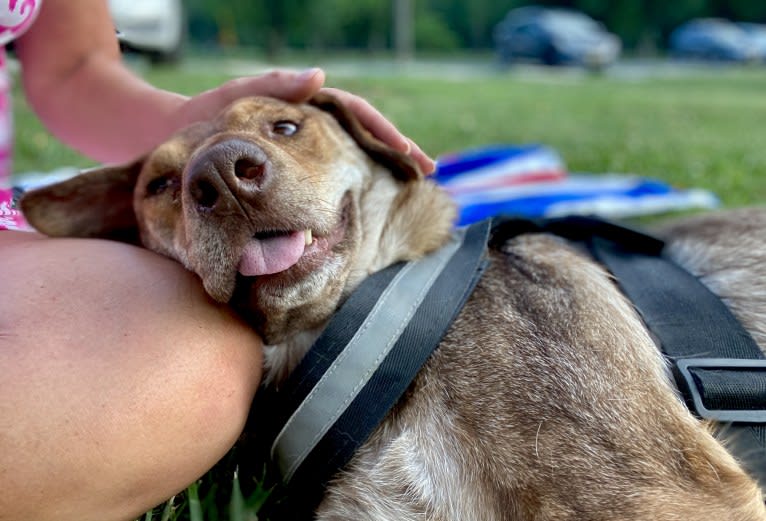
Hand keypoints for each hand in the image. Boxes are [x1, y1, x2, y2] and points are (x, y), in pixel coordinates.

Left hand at [175, 68, 434, 173]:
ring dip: (382, 165)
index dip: (387, 132)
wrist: (166, 138)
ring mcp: (300, 147)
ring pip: (352, 152)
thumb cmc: (199, 117)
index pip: (357, 113)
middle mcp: (306, 124)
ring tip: (410, 182)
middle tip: (427, 169)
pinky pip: (330, 173)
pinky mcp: (289, 168)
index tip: (411, 153)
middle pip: (363, 132)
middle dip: (397, 149)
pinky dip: (354, 180)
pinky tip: (368, 195)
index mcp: (302, 104)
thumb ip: (274, 84)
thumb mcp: (234, 97)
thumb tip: (320, 75)